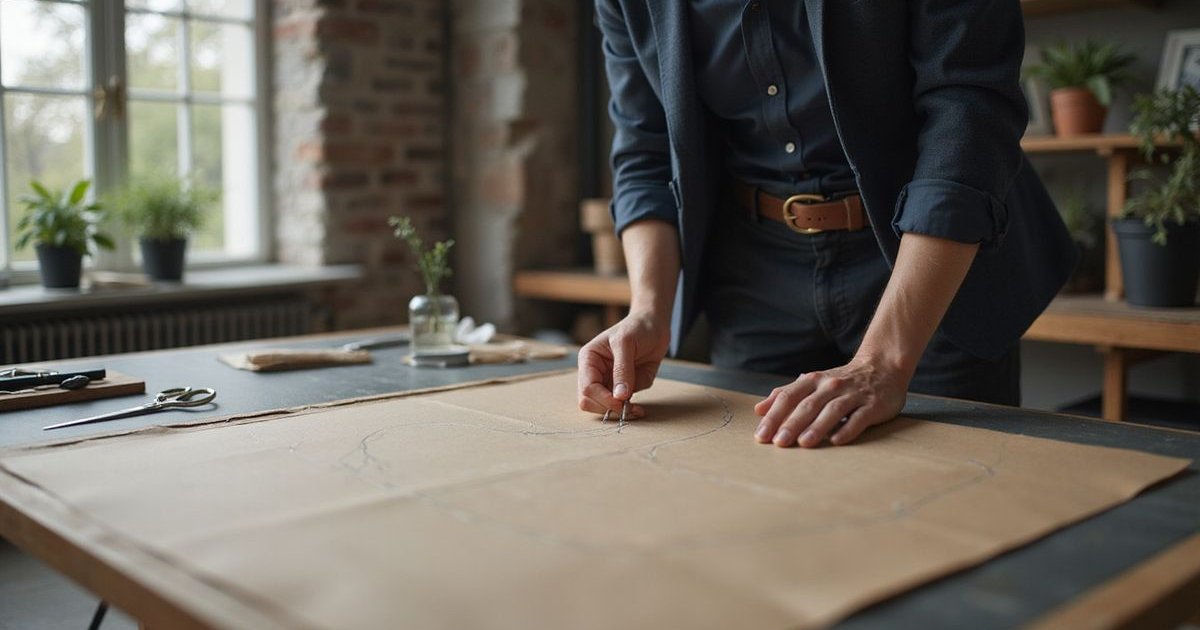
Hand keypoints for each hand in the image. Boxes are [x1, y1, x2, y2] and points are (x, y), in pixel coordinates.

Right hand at [577, 311, 670, 418]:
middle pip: (590, 402)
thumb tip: (619, 396)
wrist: (655, 326)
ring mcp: (608, 382)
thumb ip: (622, 369)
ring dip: (620, 412)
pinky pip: (621, 407)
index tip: (621, 402)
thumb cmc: (637, 328)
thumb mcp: (626, 343)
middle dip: (609, 408)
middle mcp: (594, 373)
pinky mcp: (622, 389)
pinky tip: (639, 408)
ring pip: (604, 408)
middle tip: (629, 409)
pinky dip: (629, 411)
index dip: (603, 399)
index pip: (587, 388)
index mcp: (589, 359)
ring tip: (637, 410)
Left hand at [752, 356, 909, 447]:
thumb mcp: (812, 383)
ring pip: (832, 410)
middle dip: (791, 424)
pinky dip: (848, 429)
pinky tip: (836, 441)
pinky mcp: (873, 405)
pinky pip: (859, 418)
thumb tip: (759, 410)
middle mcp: (831, 386)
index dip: (774, 416)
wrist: (883, 366)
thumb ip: (786, 395)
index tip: (761, 436)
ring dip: (817, 427)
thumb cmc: (841, 381)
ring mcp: (853, 395)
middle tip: (778, 442)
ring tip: (804, 443)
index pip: (788, 397)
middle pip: (807, 405)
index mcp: (813, 381)